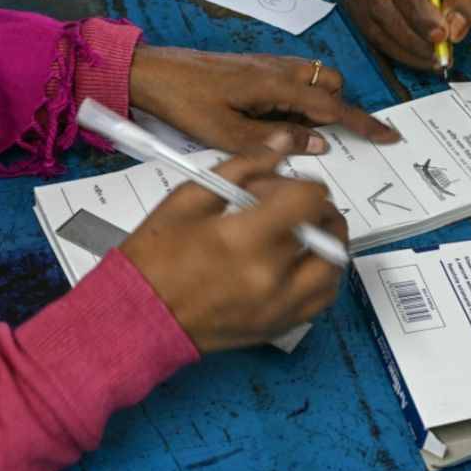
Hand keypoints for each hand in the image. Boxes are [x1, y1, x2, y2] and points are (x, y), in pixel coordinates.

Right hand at [120, 137, 347, 353]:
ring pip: (334, 268)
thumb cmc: (153, 258)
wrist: (135, 318)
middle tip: (292, 207)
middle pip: (330, 232)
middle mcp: (270, 276)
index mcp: (244, 239)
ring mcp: (279, 307)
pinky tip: (298, 264)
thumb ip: (243, 166)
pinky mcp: (279, 326)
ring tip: (300, 235)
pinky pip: (322, 299)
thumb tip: (281, 144)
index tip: (279, 187)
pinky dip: (321, 277)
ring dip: (327, 244)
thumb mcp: (190, 198)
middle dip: (318, 210)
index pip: (309, 199)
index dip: (301, 184)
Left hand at [129, 46, 399, 153]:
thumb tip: (319, 142)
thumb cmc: (185, 102)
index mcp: (276, 85)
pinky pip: (294, 80)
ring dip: (316, 105)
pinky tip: (275, 120)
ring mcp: (268, 65)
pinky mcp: (256, 67)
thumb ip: (276, 140)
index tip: (388, 135)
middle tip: (321, 139)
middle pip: (330, 84)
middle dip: (338, 110)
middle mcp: (278, 69)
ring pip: (313, 80)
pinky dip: (299, 100)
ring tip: (292, 133)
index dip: (362, 122)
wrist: (152, 72)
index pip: (333, 105)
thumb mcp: (227, 133)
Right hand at [344, 0, 470, 70]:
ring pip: (370, 20)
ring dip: (400, 46)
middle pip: (381, 3)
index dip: (420, 14)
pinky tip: (412, 53)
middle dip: (410, 36)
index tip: (441, 36)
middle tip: (436, 55)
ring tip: (428, 58)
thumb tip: (454, 31)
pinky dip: (390, 47)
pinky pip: (366, 28)